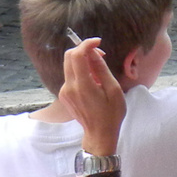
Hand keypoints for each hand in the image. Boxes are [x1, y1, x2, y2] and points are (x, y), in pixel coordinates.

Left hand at [58, 37, 126, 154]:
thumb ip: (101, 69)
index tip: (98, 42)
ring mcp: (64, 91)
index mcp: (82, 85)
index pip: (77, 55)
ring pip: (69, 66)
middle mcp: (69, 87)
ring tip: (99, 72)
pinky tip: (93, 82)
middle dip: (83, 50)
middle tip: (100, 54)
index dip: (86, 44)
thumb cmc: (111, 113)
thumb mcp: (113, 89)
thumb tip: (93, 52)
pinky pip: (70, 76)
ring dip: (82, 61)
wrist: (99, 134)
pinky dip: (80, 71)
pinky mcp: (64, 95)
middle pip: (69, 57)